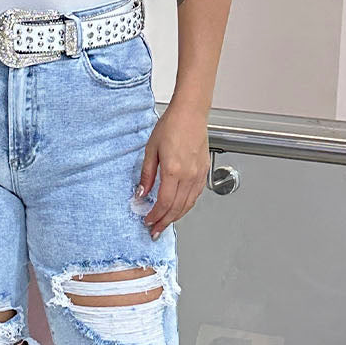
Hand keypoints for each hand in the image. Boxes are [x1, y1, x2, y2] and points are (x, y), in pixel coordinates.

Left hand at [136, 99, 209, 238]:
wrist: (190, 114)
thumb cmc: (171, 126)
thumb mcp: (151, 149)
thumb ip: (146, 174)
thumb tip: (141, 193)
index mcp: (173, 170)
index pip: (164, 202)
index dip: (155, 215)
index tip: (147, 221)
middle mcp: (188, 175)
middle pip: (177, 208)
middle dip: (164, 222)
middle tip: (155, 230)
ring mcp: (198, 174)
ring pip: (188, 204)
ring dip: (176, 217)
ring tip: (165, 223)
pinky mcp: (203, 172)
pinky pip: (195, 195)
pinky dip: (186, 206)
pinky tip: (179, 209)